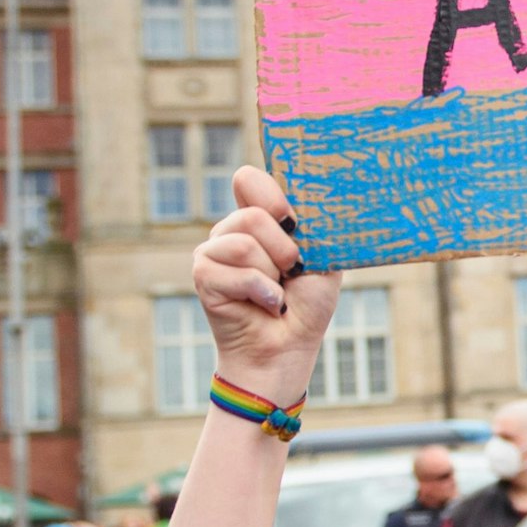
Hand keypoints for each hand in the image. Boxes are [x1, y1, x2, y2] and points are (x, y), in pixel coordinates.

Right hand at [191, 167, 341, 400]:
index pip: (248, 179)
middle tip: (293, 270)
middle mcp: (230, 230)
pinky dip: (263, 292)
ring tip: (277, 291)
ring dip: (273, 274)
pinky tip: (267, 305)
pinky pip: (239, 272)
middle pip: (254, 214)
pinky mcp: (203, 276)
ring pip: (245, 244)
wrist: (289, 346)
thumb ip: (314, 225)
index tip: (294, 221)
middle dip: (285, 248)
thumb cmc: (307, 302)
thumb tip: (310, 200)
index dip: (272, 194)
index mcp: (258, 218)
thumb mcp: (323, 256)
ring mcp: (212, 252)